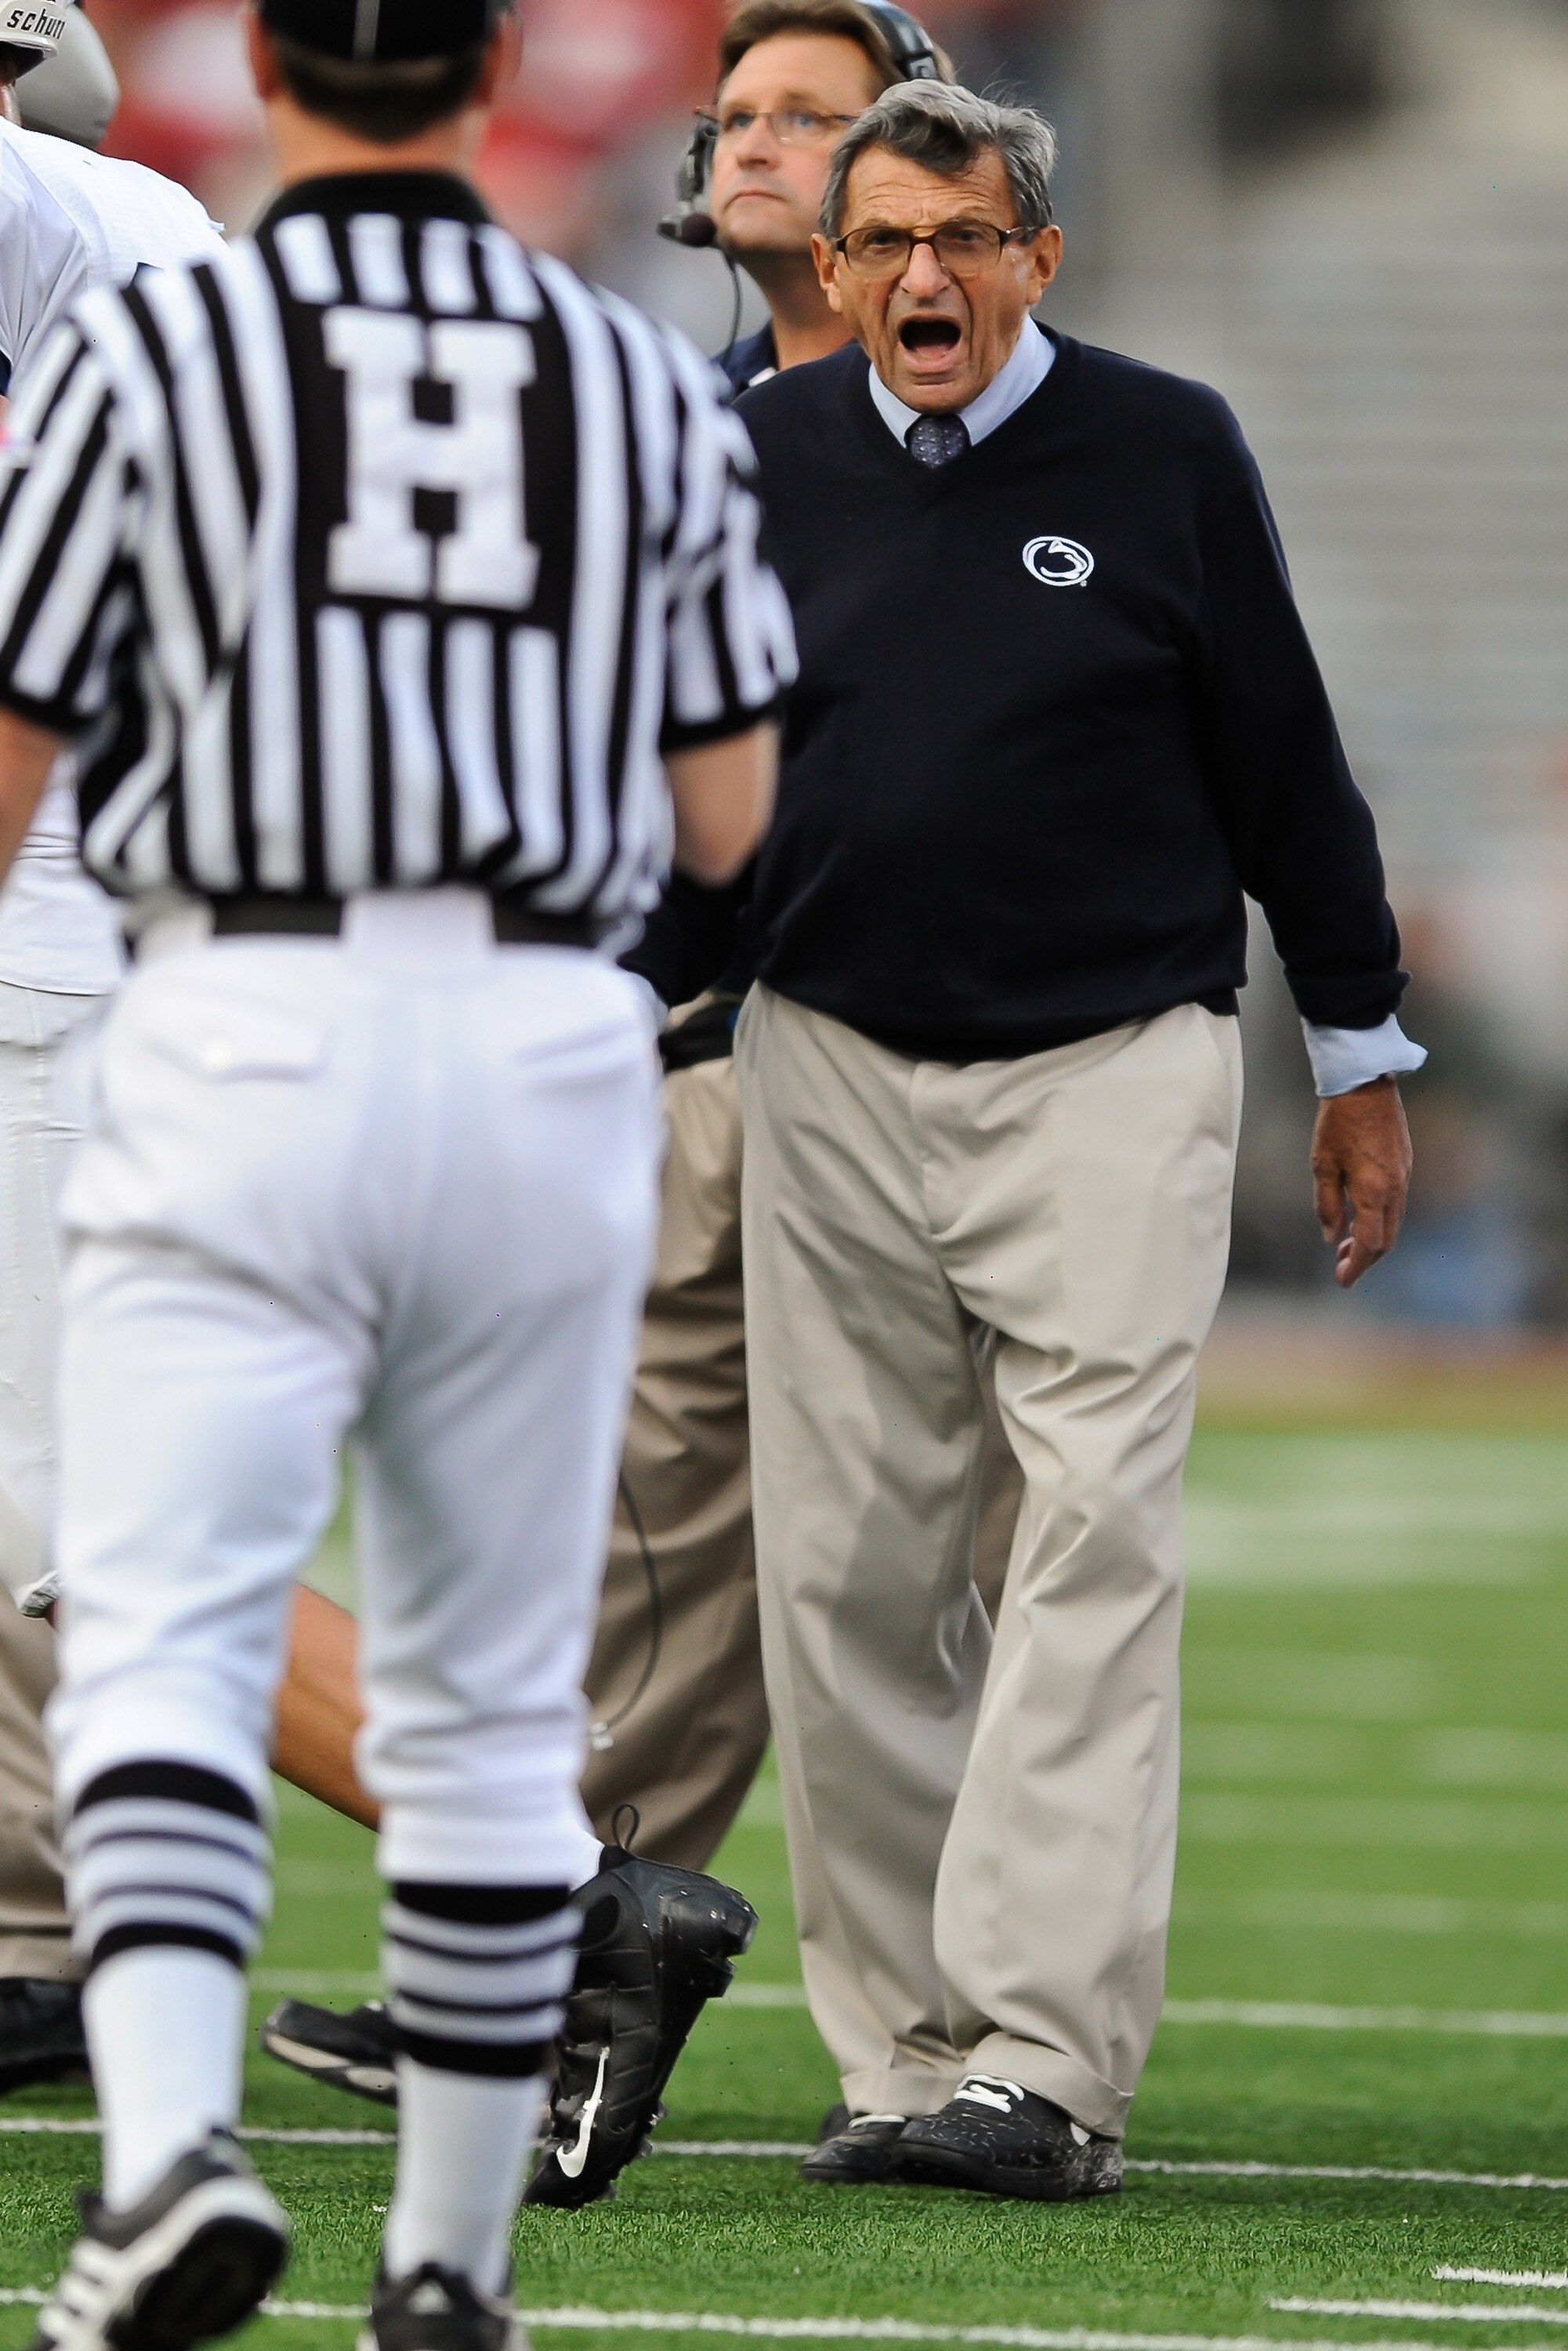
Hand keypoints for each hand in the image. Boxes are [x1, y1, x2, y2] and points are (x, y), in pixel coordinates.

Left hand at [1311, 1075, 1412, 1289]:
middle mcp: (1396, 1188)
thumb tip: (1332, 1237)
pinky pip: (1396, 1204)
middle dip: (1366, 1259)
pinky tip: (1360, 1217)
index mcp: (1374, 1191)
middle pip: (1387, 1239)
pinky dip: (1380, 1219)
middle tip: (1342, 1268)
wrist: (1365, 1084)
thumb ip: (1328, 1205)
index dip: (1357, 1266)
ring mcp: (1405, 1176)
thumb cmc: (1337, 1122)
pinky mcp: (1405, 1164)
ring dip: (1374, 1239)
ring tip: (1346, 1245)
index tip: (1342, 1280)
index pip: (1371, 1244)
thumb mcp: (1322, 1165)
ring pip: (1394, 1222)